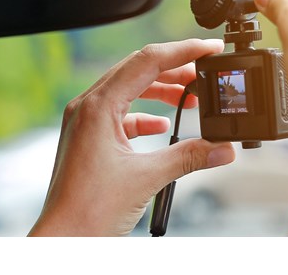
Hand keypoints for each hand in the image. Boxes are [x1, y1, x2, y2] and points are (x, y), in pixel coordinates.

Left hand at [29, 39, 236, 235]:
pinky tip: (162, 126)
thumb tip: (223, 147)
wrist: (64, 239)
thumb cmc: (88, 211)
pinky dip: (144, 115)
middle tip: (205, 73)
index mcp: (97, 106)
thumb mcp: (147, 178)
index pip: (146, 60)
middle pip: (137, 69)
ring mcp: (84, 121)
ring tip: (190, 97)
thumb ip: (189, 157)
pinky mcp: (87, 138)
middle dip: (175, 69)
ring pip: (128, 89)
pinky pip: (120, 113)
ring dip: (161, 91)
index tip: (209, 48)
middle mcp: (87, 106)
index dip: (182, 51)